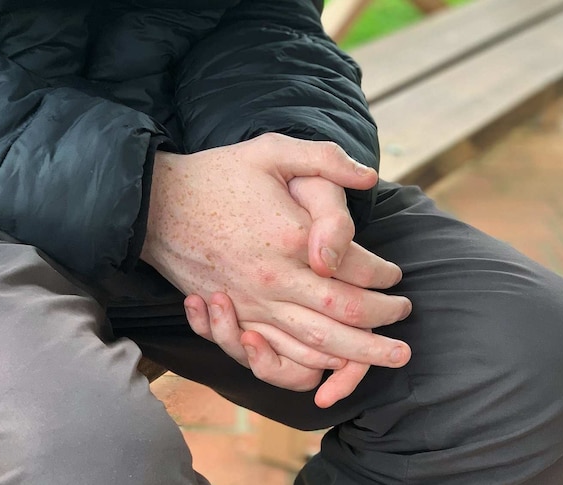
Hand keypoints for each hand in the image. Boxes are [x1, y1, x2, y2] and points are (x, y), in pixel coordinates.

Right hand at [141, 134, 410, 399]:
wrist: (156, 205)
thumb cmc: (218, 175)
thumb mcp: (271, 150)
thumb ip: (324, 160)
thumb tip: (369, 177)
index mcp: (291, 238)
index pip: (355, 270)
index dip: (384, 277)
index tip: (397, 277)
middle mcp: (274, 279)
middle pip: (342, 317)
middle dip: (381, 328)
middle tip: (406, 333)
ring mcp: (250, 303)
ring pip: (313, 344)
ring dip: (354, 356)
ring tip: (383, 359)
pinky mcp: (232, 316)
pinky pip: (274, 354)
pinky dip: (304, 366)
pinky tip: (325, 369)